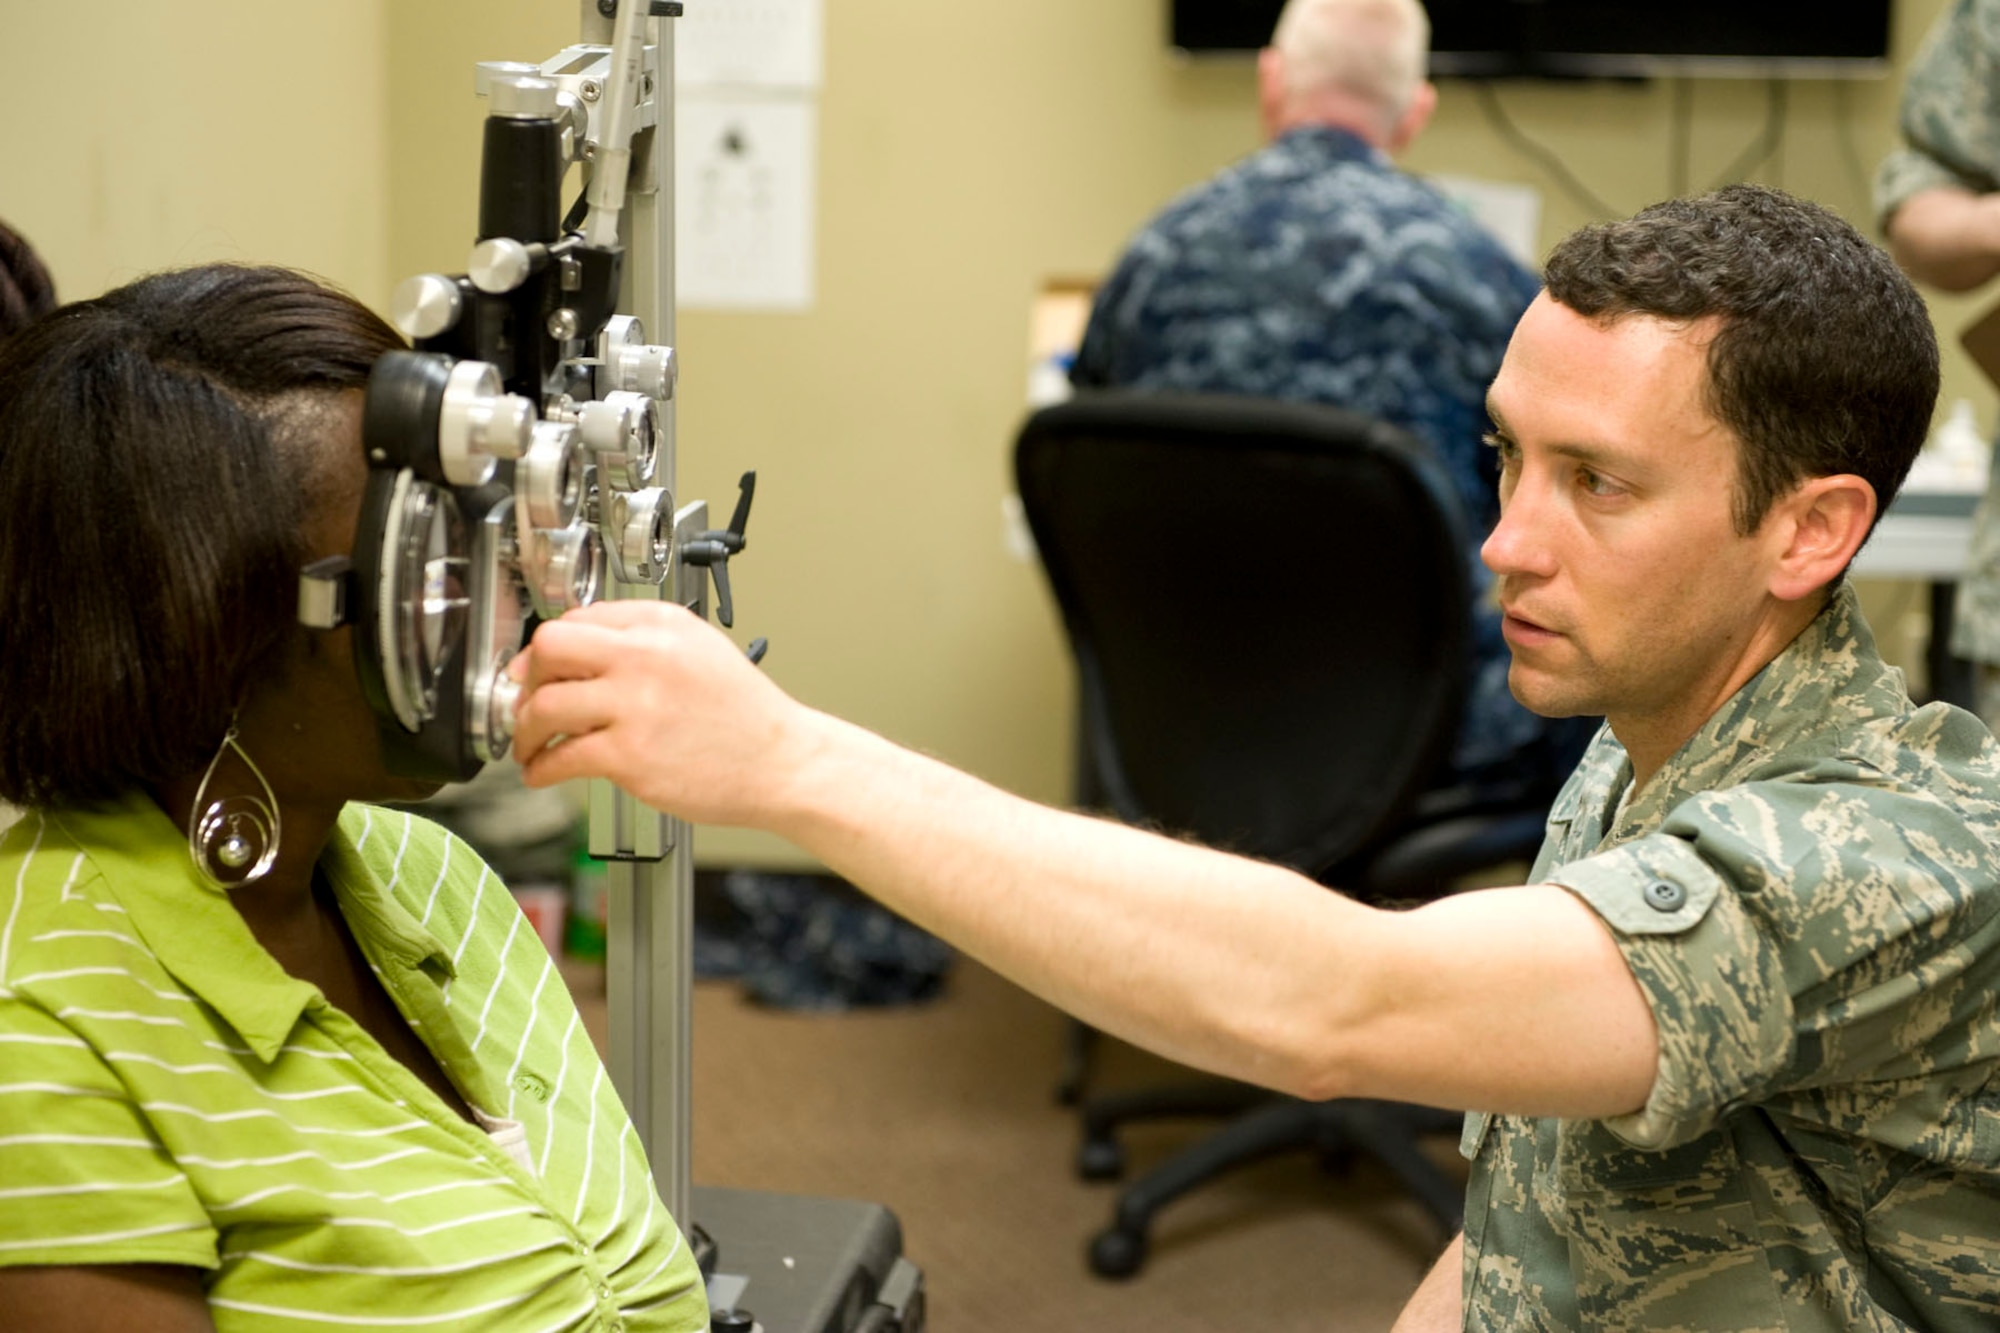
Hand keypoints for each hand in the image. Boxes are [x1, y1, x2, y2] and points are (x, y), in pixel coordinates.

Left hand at [509, 600, 809, 826]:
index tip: (535, 671)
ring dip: (524, 731)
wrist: (782, 762)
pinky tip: (543, 773)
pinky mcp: (631, 755)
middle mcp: (646, 656)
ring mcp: (636, 706)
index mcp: (661, 624)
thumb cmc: (744, 715)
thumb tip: (575, 652)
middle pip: (549, 649)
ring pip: (544, 706)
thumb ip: (642, 639)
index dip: (545, 650)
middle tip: (524, 703)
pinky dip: (541, 769)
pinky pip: (562, 757)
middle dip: (524, 681)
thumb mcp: (701, 649)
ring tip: (530, 746)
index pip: (576, 620)